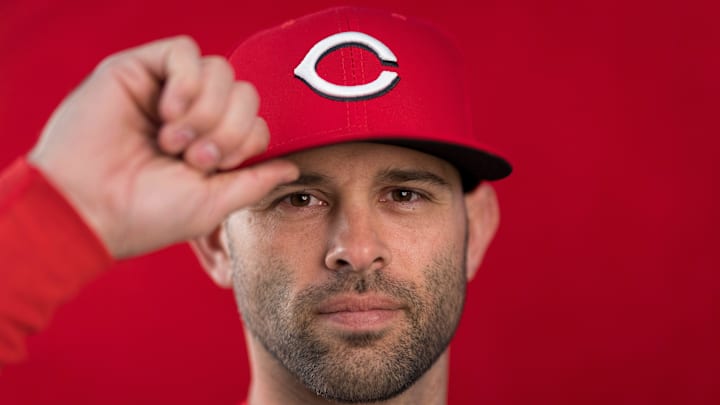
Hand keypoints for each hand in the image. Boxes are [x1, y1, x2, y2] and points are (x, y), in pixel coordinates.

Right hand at [28, 36, 297, 258]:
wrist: (89, 210)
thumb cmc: (148, 214)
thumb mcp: (213, 203)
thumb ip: (255, 181)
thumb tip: (293, 166)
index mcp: (208, 145)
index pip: (254, 121)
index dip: (246, 139)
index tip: (216, 167)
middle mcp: (190, 115)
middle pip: (244, 92)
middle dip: (229, 128)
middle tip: (196, 157)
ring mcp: (164, 91)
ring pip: (220, 69)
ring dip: (206, 109)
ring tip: (173, 140)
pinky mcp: (137, 71)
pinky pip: (184, 50)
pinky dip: (186, 82)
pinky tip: (166, 113)